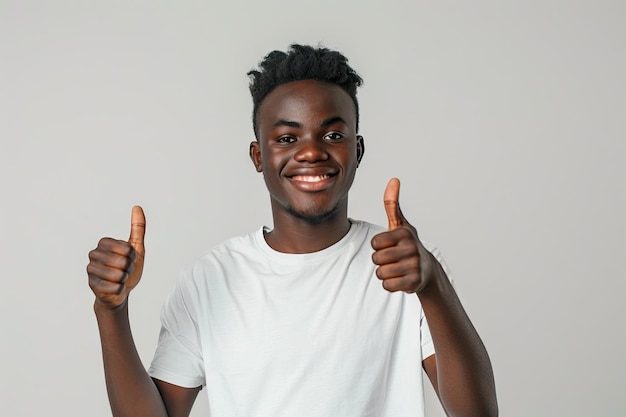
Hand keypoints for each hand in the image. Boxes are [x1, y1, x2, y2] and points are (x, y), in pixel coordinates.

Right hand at [87, 206, 145, 309]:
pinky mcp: (91, 284)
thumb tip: (137, 207)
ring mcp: (90, 269)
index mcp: (104, 242)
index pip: (127, 249)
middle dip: (129, 268)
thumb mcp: (136, 248)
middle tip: (124, 270)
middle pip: (123, 262)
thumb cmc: (128, 268)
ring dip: (124, 279)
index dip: (133, 256)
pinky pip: (115, 287)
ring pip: (118, 275)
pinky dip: (120, 288)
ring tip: (119, 278)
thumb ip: (137, 228)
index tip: (129, 258)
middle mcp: (93, 253)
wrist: (121, 290)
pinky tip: (114, 287)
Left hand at [371, 178, 437, 292]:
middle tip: (394, 259)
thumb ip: (392, 204)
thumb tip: (393, 180)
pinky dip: (390, 284)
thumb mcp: (400, 225)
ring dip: (385, 273)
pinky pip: (387, 286)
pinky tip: (400, 278)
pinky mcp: (414, 283)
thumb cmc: (408, 245)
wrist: (427, 270)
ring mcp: (414, 266)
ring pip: (380, 273)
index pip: (374, 243)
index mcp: (404, 234)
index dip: (379, 246)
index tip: (390, 245)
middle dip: (381, 261)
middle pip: (376, 259)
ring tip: (397, 268)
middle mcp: (411, 249)